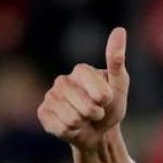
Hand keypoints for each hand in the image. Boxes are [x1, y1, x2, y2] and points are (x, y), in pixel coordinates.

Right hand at [37, 27, 130, 150]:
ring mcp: (50, 97)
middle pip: (86, 107)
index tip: (106, 99)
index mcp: (81, 70)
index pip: (99, 91)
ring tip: (84, 120)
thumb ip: (117, 60)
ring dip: (84, 124)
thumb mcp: (119, 85)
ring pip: (73, 119)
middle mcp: (62, 80)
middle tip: (96, 112)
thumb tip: (119, 30)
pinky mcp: (43, 113)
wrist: (97, 131)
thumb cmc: (110, 106)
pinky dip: (72, 132)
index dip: (105, 100)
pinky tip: (72, 127)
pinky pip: (61, 128)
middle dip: (96, 114)